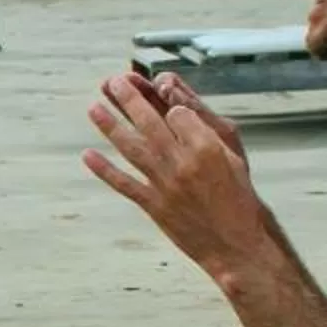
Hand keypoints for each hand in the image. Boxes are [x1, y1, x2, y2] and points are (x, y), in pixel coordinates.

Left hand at [84, 73, 272, 282]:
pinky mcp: (154, 205)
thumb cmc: (238, 198)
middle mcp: (184, 162)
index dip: (168, 103)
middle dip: (129, 99)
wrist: (236, 244)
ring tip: (94, 107)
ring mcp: (166, 184)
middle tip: (113, 81)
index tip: (161, 99)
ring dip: (110, 127)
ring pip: (132, 148)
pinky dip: (104, 170)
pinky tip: (88, 155)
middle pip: (150, 122)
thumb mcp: (233, 158)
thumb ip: (206, 133)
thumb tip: (178, 111)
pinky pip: (125, 184)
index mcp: (208, 147)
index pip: (177, 112)